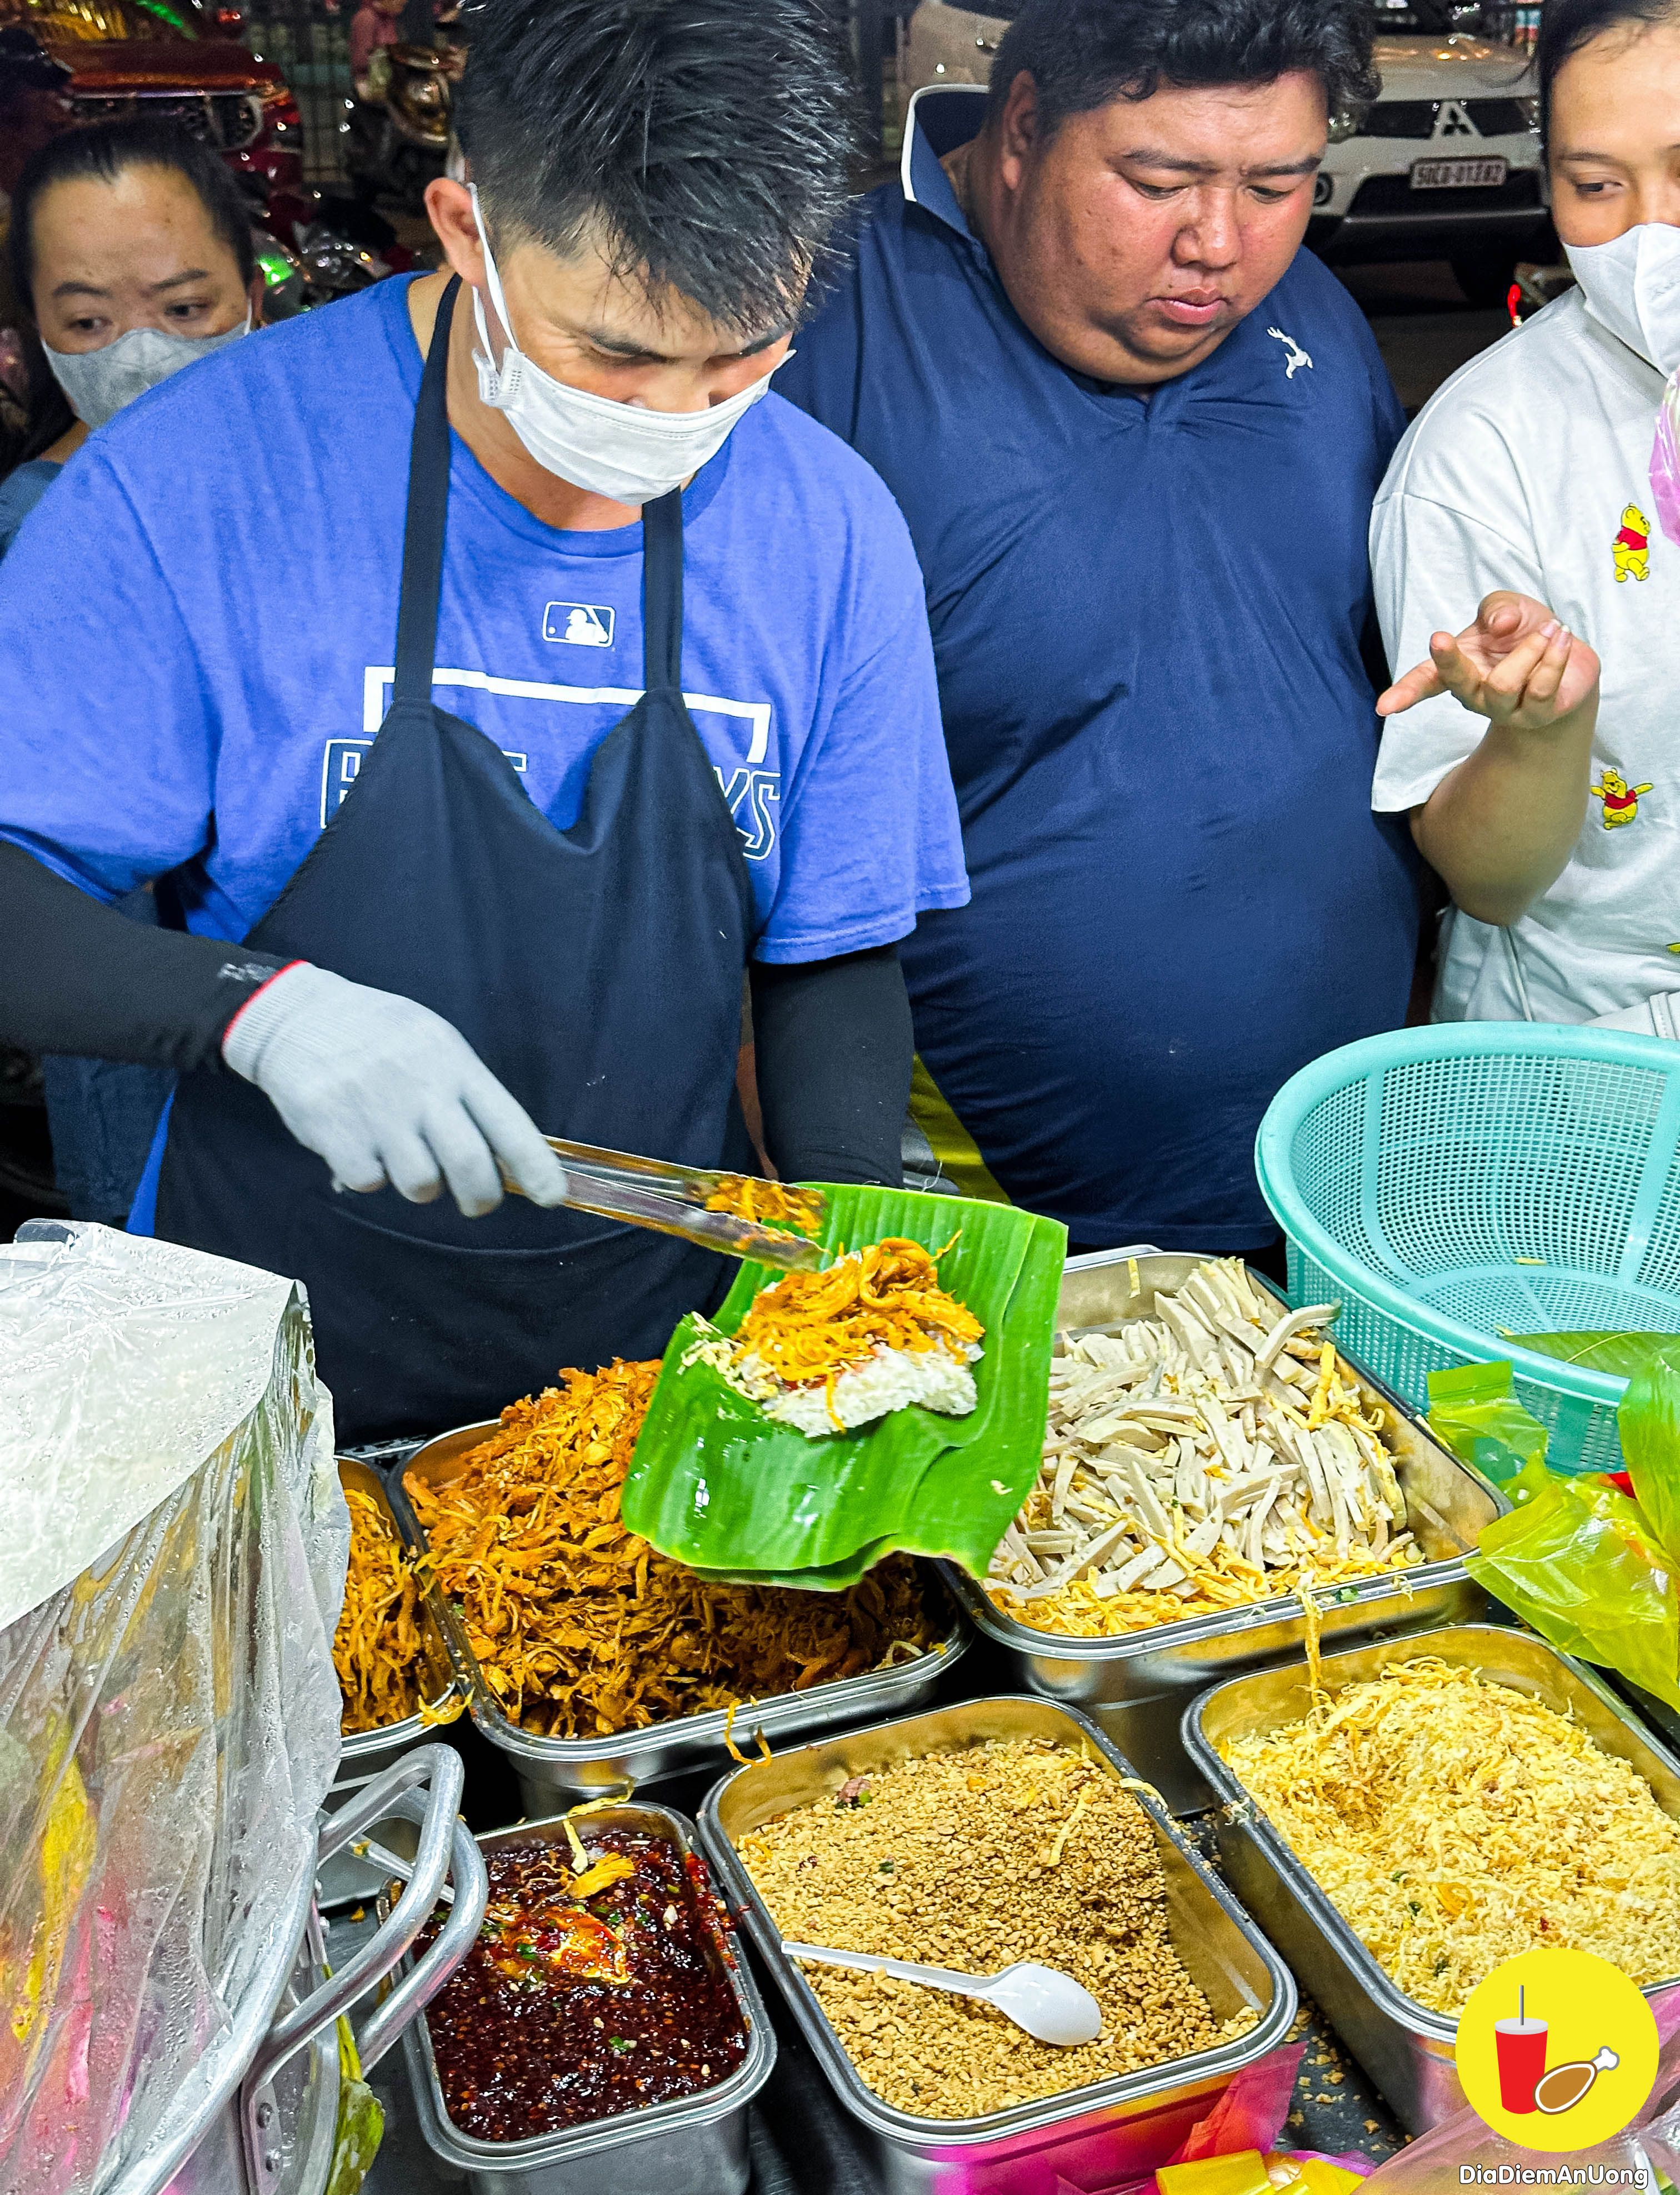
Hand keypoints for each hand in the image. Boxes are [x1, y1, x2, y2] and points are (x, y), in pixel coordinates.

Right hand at [222, 963, 569, 1217]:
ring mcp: (377, 1111)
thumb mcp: (434, 1042)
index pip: (508, 1122)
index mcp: (454, 1064)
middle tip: (477, 1203)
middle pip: (469, 1165)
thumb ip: (466, 1093)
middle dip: (481, 1198)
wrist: (299, 1016)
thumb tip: (505, 1157)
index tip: (553, 1198)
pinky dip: (369, 1175)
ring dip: (420, 1184)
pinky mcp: (335, 1131)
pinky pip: (369, 1182)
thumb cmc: (380, 1035)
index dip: (535, 1167)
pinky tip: (361, 1146)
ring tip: (404, 1156)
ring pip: (420, 1184)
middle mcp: (421, 1088)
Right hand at [1378, 591, 1600, 731]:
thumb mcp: (1506, 607)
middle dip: (1455, 659)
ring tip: (1550, 629)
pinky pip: (1542, 688)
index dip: (1404, 693)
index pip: (1425, 682)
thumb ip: (1497, 607)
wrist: (1566, 655)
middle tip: (1473, 630)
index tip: (1383, 707)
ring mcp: (1506, 711)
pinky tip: (1562, 639)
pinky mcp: (1539, 715)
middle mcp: (1476, 695)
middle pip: (1459, 683)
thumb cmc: (1524, 632)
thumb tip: (1499, 624)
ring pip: (1504, 685)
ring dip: (1530, 648)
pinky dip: (1555, 656)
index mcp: (1457, 670)